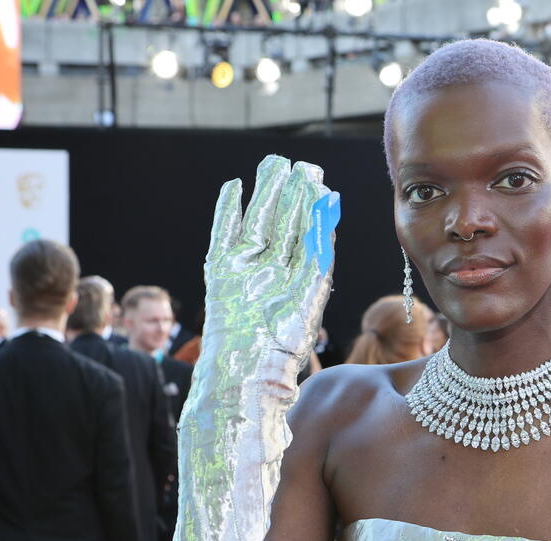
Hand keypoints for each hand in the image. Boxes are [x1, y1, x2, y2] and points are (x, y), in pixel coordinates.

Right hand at [202, 156, 338, 363]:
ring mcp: (246, 267)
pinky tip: (233, 186)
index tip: (320, 181)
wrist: (249, 366)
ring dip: (264, 192)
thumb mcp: (312, 288)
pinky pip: (224, 232)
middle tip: (299, 164)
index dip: (313, 205)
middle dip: (291, 193)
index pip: (308, 231)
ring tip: (273, 165)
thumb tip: (329, 203)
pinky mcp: (221, 270)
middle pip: (283, 222)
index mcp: (300, 276)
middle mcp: (274, 269)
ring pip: (257, 220)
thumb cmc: (286, 339)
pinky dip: (227, 209)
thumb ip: (319, 245)